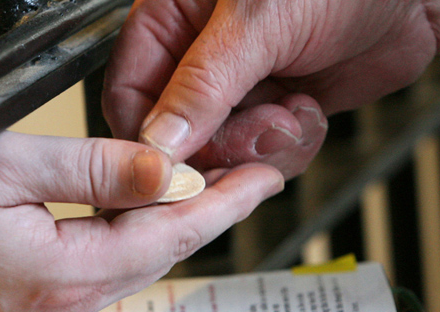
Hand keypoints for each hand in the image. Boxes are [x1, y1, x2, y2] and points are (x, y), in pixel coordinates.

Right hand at [0, 131, 282, 311]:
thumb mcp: (5, 166)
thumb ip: (94, 169)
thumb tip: (167, 170)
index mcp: (66, 273)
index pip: (171, 235)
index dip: (224, 203)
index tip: (266, 179)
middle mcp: (68, 305)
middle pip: (163, 252)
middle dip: (212, 211)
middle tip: (253, 175)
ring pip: (139, 261)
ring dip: (178, 223)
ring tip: (215, 185)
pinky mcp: (39, 305)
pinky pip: (109, 268)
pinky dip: (140, 237)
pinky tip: (152, 211)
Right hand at [103, 0, 439, 174]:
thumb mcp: (260, 22)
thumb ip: (202, 84)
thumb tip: (159, 140)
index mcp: (173, 17)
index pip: (130, 92)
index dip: (153, 138)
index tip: (180, 167)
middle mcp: (200, 56)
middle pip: (177, 135)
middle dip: (224, 145)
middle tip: (264, 128)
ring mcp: (238, 88)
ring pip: (221, 152)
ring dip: (263, 147)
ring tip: (295, 113)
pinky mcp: (272, 111)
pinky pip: (261, 155)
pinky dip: (289, 148)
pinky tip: (309, 112)